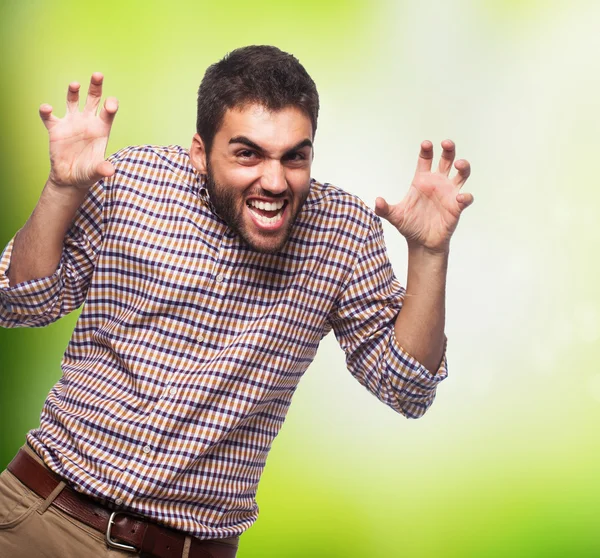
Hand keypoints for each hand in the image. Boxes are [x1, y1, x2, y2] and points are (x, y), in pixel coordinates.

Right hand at [39, 73, 117, 190]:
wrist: (70, 177)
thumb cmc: (87, 173)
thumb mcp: (96, 172)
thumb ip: (102, 169)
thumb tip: (110, 170)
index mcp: (101, 130)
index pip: (108, 113)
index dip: (110, 106)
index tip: (110, 104)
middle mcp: (87, 122)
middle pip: (93, 99)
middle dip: (96, 87)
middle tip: (98, 75)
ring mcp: (72, 122)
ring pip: (73, 101)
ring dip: (73, 92)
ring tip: (75, 85)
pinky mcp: (56, 128)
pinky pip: (50, 117)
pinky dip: (46, 111)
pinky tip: (47, 108)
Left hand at [375, 140, 472, 252]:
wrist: (421, 243)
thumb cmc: (410, 226)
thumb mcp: (395, 216)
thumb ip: (384, 209)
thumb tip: (377, 201)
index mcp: (422, 180)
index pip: (425, 159)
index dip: (426, 150)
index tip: (426, 144)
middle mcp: (437, 183)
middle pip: (446, 160)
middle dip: (448, 150)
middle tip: (446, 143)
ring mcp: (449, 194)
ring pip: (461, 174)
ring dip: (463, 167)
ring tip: (459, 164)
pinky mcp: (456, 207)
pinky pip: (465, 199)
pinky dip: (465, 197)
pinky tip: (460, 198)